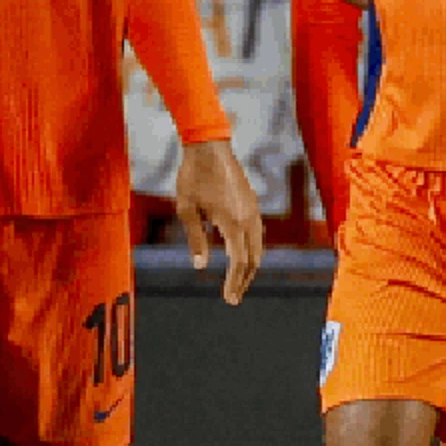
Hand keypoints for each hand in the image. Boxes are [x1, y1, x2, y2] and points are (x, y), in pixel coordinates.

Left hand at [172, 138, 268, 304]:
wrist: (209, 146)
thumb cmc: (193, 176)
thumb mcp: (187, 209)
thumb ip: (195, 239)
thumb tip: (201, 266)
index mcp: (233, 223)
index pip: (239, 262)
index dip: (235, 283)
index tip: (229, 299)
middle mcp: (248, 218)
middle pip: (253, 259)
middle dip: (244, 280)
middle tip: (233, 298)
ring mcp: (253, 210)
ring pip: (258, 247)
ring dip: (249, 266)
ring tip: (237, 281)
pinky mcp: (252, 203)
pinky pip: (257, 234)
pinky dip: (251, 250)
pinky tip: (241, 255)